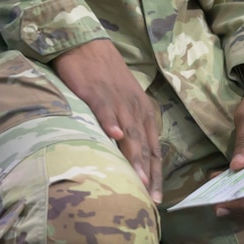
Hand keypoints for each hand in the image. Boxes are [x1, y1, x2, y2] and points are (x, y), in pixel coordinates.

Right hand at [54, 38, 162, 202]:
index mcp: (143, 111)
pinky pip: (105, 109)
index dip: (156, 173)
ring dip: (134, 156)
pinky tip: (113, 137)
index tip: (156, 197)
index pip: (154, 148)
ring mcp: (116, 100)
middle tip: (148, 197)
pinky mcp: (96, 92)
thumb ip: (128, 126)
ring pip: (128, 131)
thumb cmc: (104, 76)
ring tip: (138, 179)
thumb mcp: (123, 101)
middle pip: (144, 144)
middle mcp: (134, 108)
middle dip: (147, 172)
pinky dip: (110, 122)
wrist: (86, 45)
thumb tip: (130, 155)